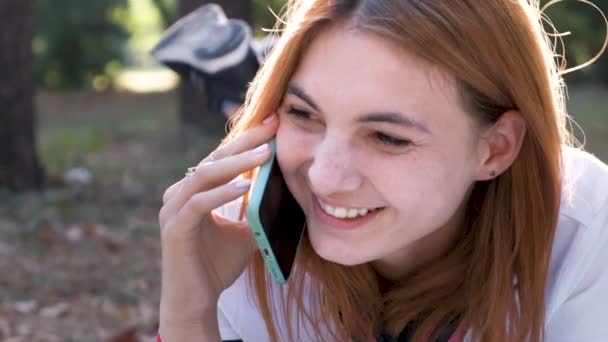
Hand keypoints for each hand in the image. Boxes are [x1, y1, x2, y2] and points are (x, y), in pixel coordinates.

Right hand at [158, 114, 277, 330]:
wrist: (196, 302)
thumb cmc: (216, 266)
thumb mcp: (244, 232)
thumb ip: (255, 210)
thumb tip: (284, 193)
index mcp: (193, 191)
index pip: (221, 158)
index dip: (247, 141)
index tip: (274, 126)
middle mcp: (179, 194)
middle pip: (214, 159)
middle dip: (245, 142)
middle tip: (272, 127)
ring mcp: (173, 210)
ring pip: (204, 176)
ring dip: (236, 163)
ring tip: (265, 153)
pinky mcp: (174, 229)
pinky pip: (199, 204)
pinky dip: (222, 193)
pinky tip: (245, 186)